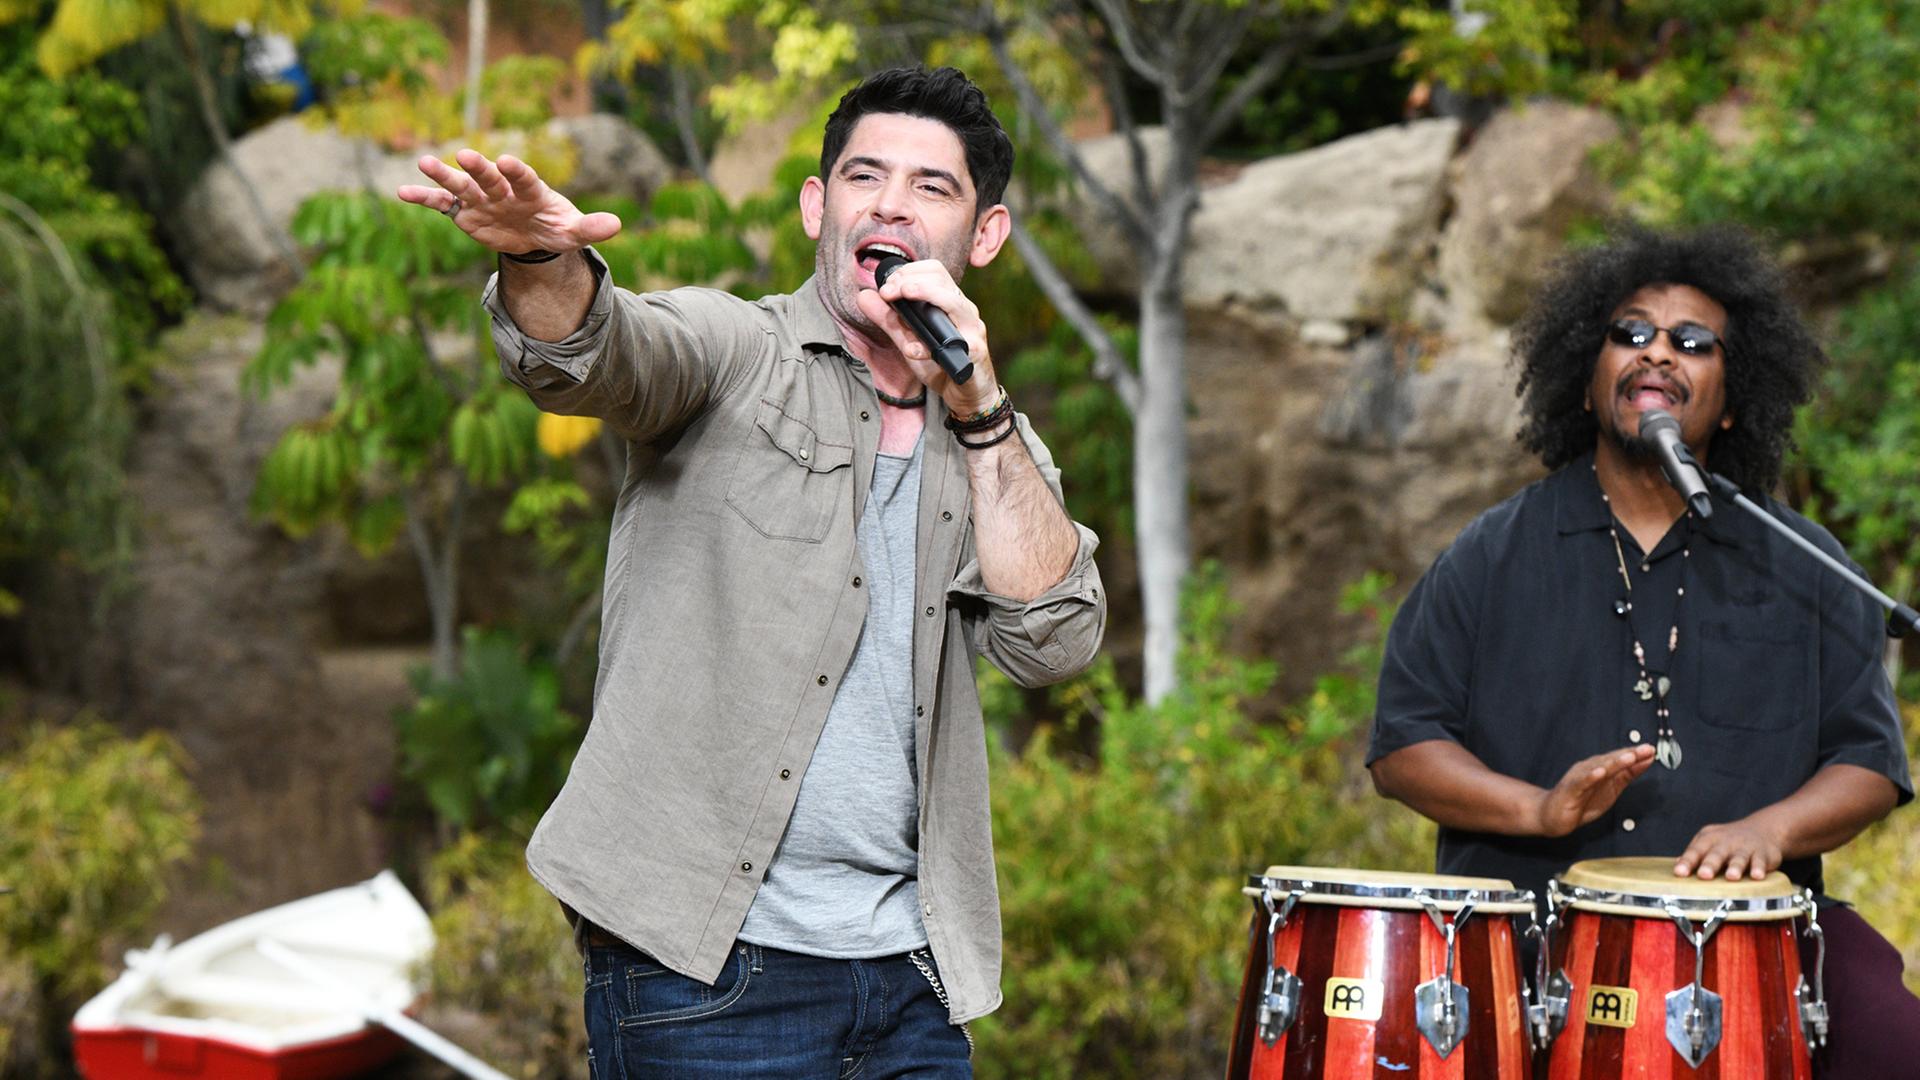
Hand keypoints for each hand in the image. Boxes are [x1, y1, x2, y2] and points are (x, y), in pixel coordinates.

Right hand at [397, 149, 621, 255]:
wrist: (533, 235)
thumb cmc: (555, 227)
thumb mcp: (573, 231)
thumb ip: (591, 228)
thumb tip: (618, 225)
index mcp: (531, 190)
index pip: (524, 178)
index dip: (516, 170)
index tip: (506, 161)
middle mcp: (503, 190)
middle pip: (489, 177)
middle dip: (478, 168)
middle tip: (465, 156)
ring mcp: (482, 199)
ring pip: (461, 185)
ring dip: (443, 175)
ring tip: (423, 163)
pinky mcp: (465, 211)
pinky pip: (442, 204)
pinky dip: (424, 198)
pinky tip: (402, 192)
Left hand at [852, 259, 998, 415]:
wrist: (969, 395)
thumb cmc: (942, 366)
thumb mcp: (909, 340)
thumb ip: (889, 320)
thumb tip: (864, 296)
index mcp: (950, 302)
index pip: (933, 271)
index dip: (908, 271)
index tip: (886, 285)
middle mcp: (964, 311)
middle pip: (942, 279)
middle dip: (910, 280)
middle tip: (886, 292)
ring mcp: (972, 330)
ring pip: (954, 302)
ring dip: (927, 294)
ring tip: (902, 295)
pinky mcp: (975, 352)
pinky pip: (953, 345)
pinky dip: (929, 347)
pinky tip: (913, 350)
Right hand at [1532, 745, 1655, 836]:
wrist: (1552, 816)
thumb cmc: (1582, 801)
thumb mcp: (1611, 789)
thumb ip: (1628, 774)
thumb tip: (1647, 760)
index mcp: (1601, 767)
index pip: (1620, 758)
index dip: (1636, 754)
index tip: (1652, 750)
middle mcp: (1590, 768)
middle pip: (1612, 760)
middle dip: (1629, 755)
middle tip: (1645, 750)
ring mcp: (1579, 778)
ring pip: (1598, 768)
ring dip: (1614, 762)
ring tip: (1629, 757)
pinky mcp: (1570, 790)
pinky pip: (1581, 782)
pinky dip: (1590, 777)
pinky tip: (1599, 773)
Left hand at [1675, 820, 1783, 880]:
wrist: (1763, 829)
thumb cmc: (1728, 841)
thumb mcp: (1709, 842)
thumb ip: (1694, 854)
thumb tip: (1675, 866)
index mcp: (1709, 839)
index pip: (1695, 851)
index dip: (1687, 862)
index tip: (1679, 873)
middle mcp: (1726, 842)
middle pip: (1716, 854)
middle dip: (1710, 864)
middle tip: (1704, 875)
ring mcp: (1745, 847)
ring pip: (1739, 858)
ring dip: (1735, 867)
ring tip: (1731, 877)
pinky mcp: (1763, 854)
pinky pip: (1760, 861)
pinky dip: (1759, 868)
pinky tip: (1757, 876)